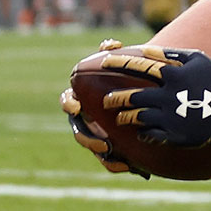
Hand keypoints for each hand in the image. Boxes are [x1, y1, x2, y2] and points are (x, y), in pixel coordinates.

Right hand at [62, 40, 145, 176]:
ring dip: (97, 149)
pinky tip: (126, 167)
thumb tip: (111, 43)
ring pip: (91, 145)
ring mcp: (96, 133)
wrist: (142, 91)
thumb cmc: (127, 75)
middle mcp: (85, 117)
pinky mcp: (110, 147)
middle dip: (84, 134)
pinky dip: (114, 164)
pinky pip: (108, 160)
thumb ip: (113, 53)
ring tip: (109, 149)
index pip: (68, 101)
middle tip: (98, 137)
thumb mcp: (121, 63)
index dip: (69, 104)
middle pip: (77, 128)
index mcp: (82, 98)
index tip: (76, 107)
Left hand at [101, 47, 210, 147]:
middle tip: (108, 100)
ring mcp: (171, 117)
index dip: (118, 62)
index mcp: (174, 76)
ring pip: (137, 117)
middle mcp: (169, 97)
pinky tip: (140, 131)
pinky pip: (150, 135)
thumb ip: (171, 54)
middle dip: (116, 99)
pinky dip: (142, 132)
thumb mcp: (198, 60)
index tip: (103, 61)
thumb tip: (146, 50)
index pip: (139, 66)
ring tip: (120, 116)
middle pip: (133, 96)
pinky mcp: (175, 135)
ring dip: (125, 117)